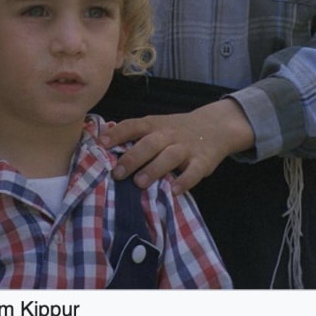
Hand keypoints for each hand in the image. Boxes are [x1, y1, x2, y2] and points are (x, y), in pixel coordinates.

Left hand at [98, 99, 254, 193]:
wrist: (213, 126)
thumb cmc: (175, 130)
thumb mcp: (156, 125)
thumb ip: (136, 134)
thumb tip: (105, 145)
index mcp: (153, 124)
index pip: (132, 126)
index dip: (117, 134)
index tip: (101, 144)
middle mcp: (168, 134)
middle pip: (149, 144)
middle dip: (132, 158)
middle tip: (117, 173)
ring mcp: (186, 147)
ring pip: (169, 157)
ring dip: (153, 169)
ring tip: (139, 183)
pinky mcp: (203, 161)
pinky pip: (194, 171)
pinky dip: (184, 181)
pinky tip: (174, 190)